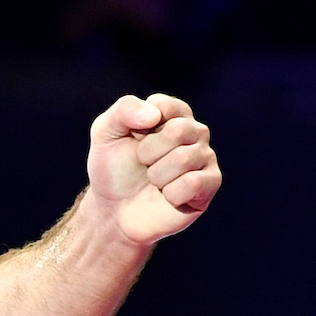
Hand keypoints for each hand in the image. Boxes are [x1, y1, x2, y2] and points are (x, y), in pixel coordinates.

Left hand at [86, 93, 221, 245]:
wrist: (114, 209)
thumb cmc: (113, 168)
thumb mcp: (105, 132)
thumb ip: (124, 110)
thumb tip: (154, 115)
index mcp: (173, 113)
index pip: (164, 106)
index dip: (139, 128)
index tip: (133, 139)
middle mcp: (194, 131)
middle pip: (178, 131)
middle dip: (148, 153)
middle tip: (143, 164)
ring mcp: (205, 157)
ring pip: (184, 159)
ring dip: (157, 176)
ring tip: (153, 181)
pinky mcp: (210, 183)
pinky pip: (193, 183)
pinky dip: (171, 194)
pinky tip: (167, 196)